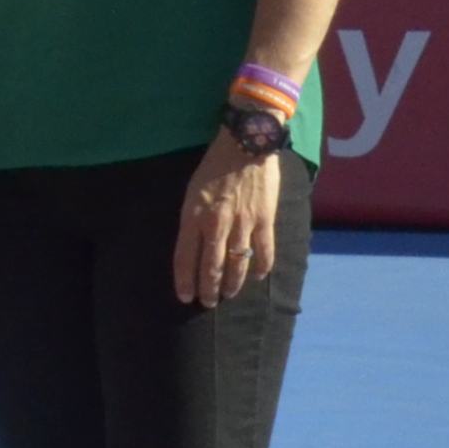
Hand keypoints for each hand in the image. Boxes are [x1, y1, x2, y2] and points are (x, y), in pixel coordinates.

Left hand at [172, 133, 286, 307]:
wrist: (245, 144)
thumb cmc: (214, 166)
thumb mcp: (191, 192)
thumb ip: (192, 219)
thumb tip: (193, 244)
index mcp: (193, 216)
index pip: (184, 258)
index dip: (184, 281)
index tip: (185, 297)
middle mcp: (216, 225)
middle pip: (210, 266)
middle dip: (208, 289)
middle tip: (207, 303)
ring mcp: (242, 224)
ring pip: (236, 264)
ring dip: (232, 284)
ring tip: (228, 295)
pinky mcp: (265, 220)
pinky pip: (264, 251)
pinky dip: (261, 267)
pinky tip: (258, 277)